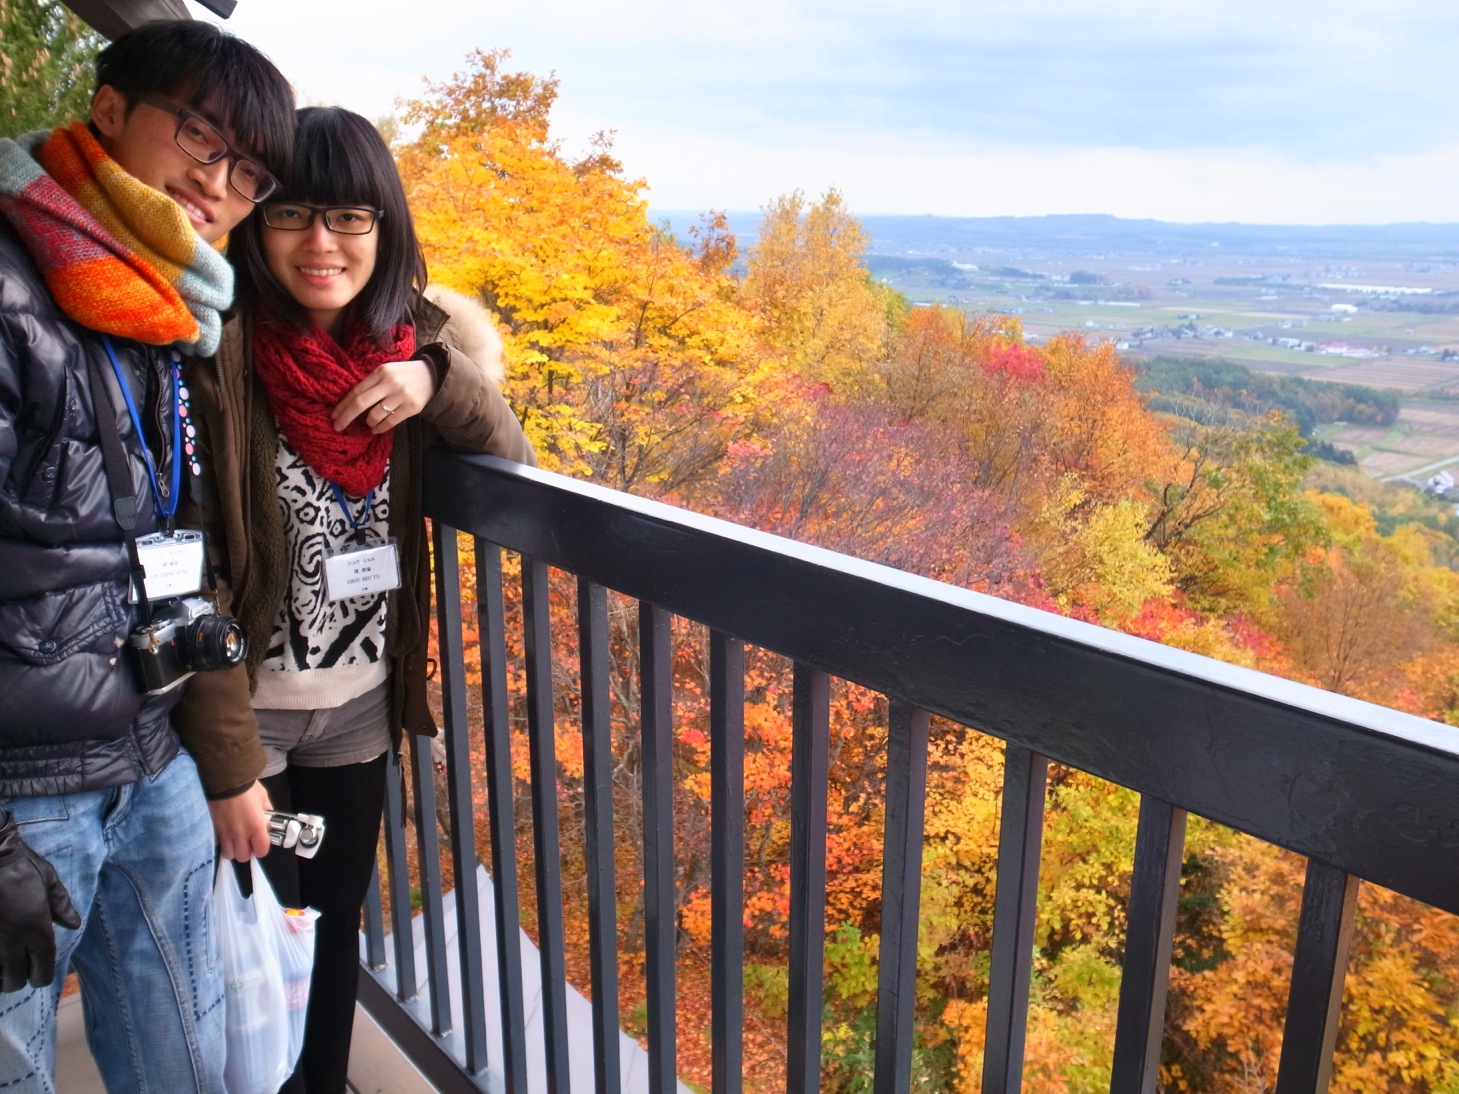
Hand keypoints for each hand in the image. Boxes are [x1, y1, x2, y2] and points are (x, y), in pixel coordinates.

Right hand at [0, 809, 80, 992]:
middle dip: (18, 979)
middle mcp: (12, 941)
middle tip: (18, 969)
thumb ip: (61, 905)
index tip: (39, 976)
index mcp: (36, 928)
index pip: (42, 970)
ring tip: (2, 966)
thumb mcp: (48, 879)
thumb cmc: (20, 864)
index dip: (41, 977)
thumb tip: (74, 925)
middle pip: (14, 980)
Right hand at [208, 781, 272, 862]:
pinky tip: (224, 833)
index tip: (260, 841)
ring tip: (234, 839)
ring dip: (232, 849)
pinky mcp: (212, 829)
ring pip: (228, 854)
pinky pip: (217, 844)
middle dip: (246, 851)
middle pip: (243, 857)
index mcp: (256, 827)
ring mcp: (224, 833)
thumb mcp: (263, 797)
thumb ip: (266, 811)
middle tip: (247, 841)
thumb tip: (267, 818)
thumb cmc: (247, 787)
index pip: (261, 851)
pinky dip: (221, 842)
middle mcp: (240, 834)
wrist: (224, 779)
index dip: (261, 848)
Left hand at [331, 358, 436, 434]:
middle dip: (347, 417)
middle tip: (338, 426)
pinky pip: (390, 422)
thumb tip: (350, 403)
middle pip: (361, 403)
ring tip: (369, 423)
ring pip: (376, 414)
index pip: (356, 391)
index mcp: (381, 372)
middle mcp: (390, 383)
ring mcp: (401, 395)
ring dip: (368, 422)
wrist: (432, 375)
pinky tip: (376, 429)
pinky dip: (380, 428)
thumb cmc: (404, 375)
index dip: (343, 405)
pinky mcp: (412, 407)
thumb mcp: (387, 372)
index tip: (334, 415)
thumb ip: (372, 383)